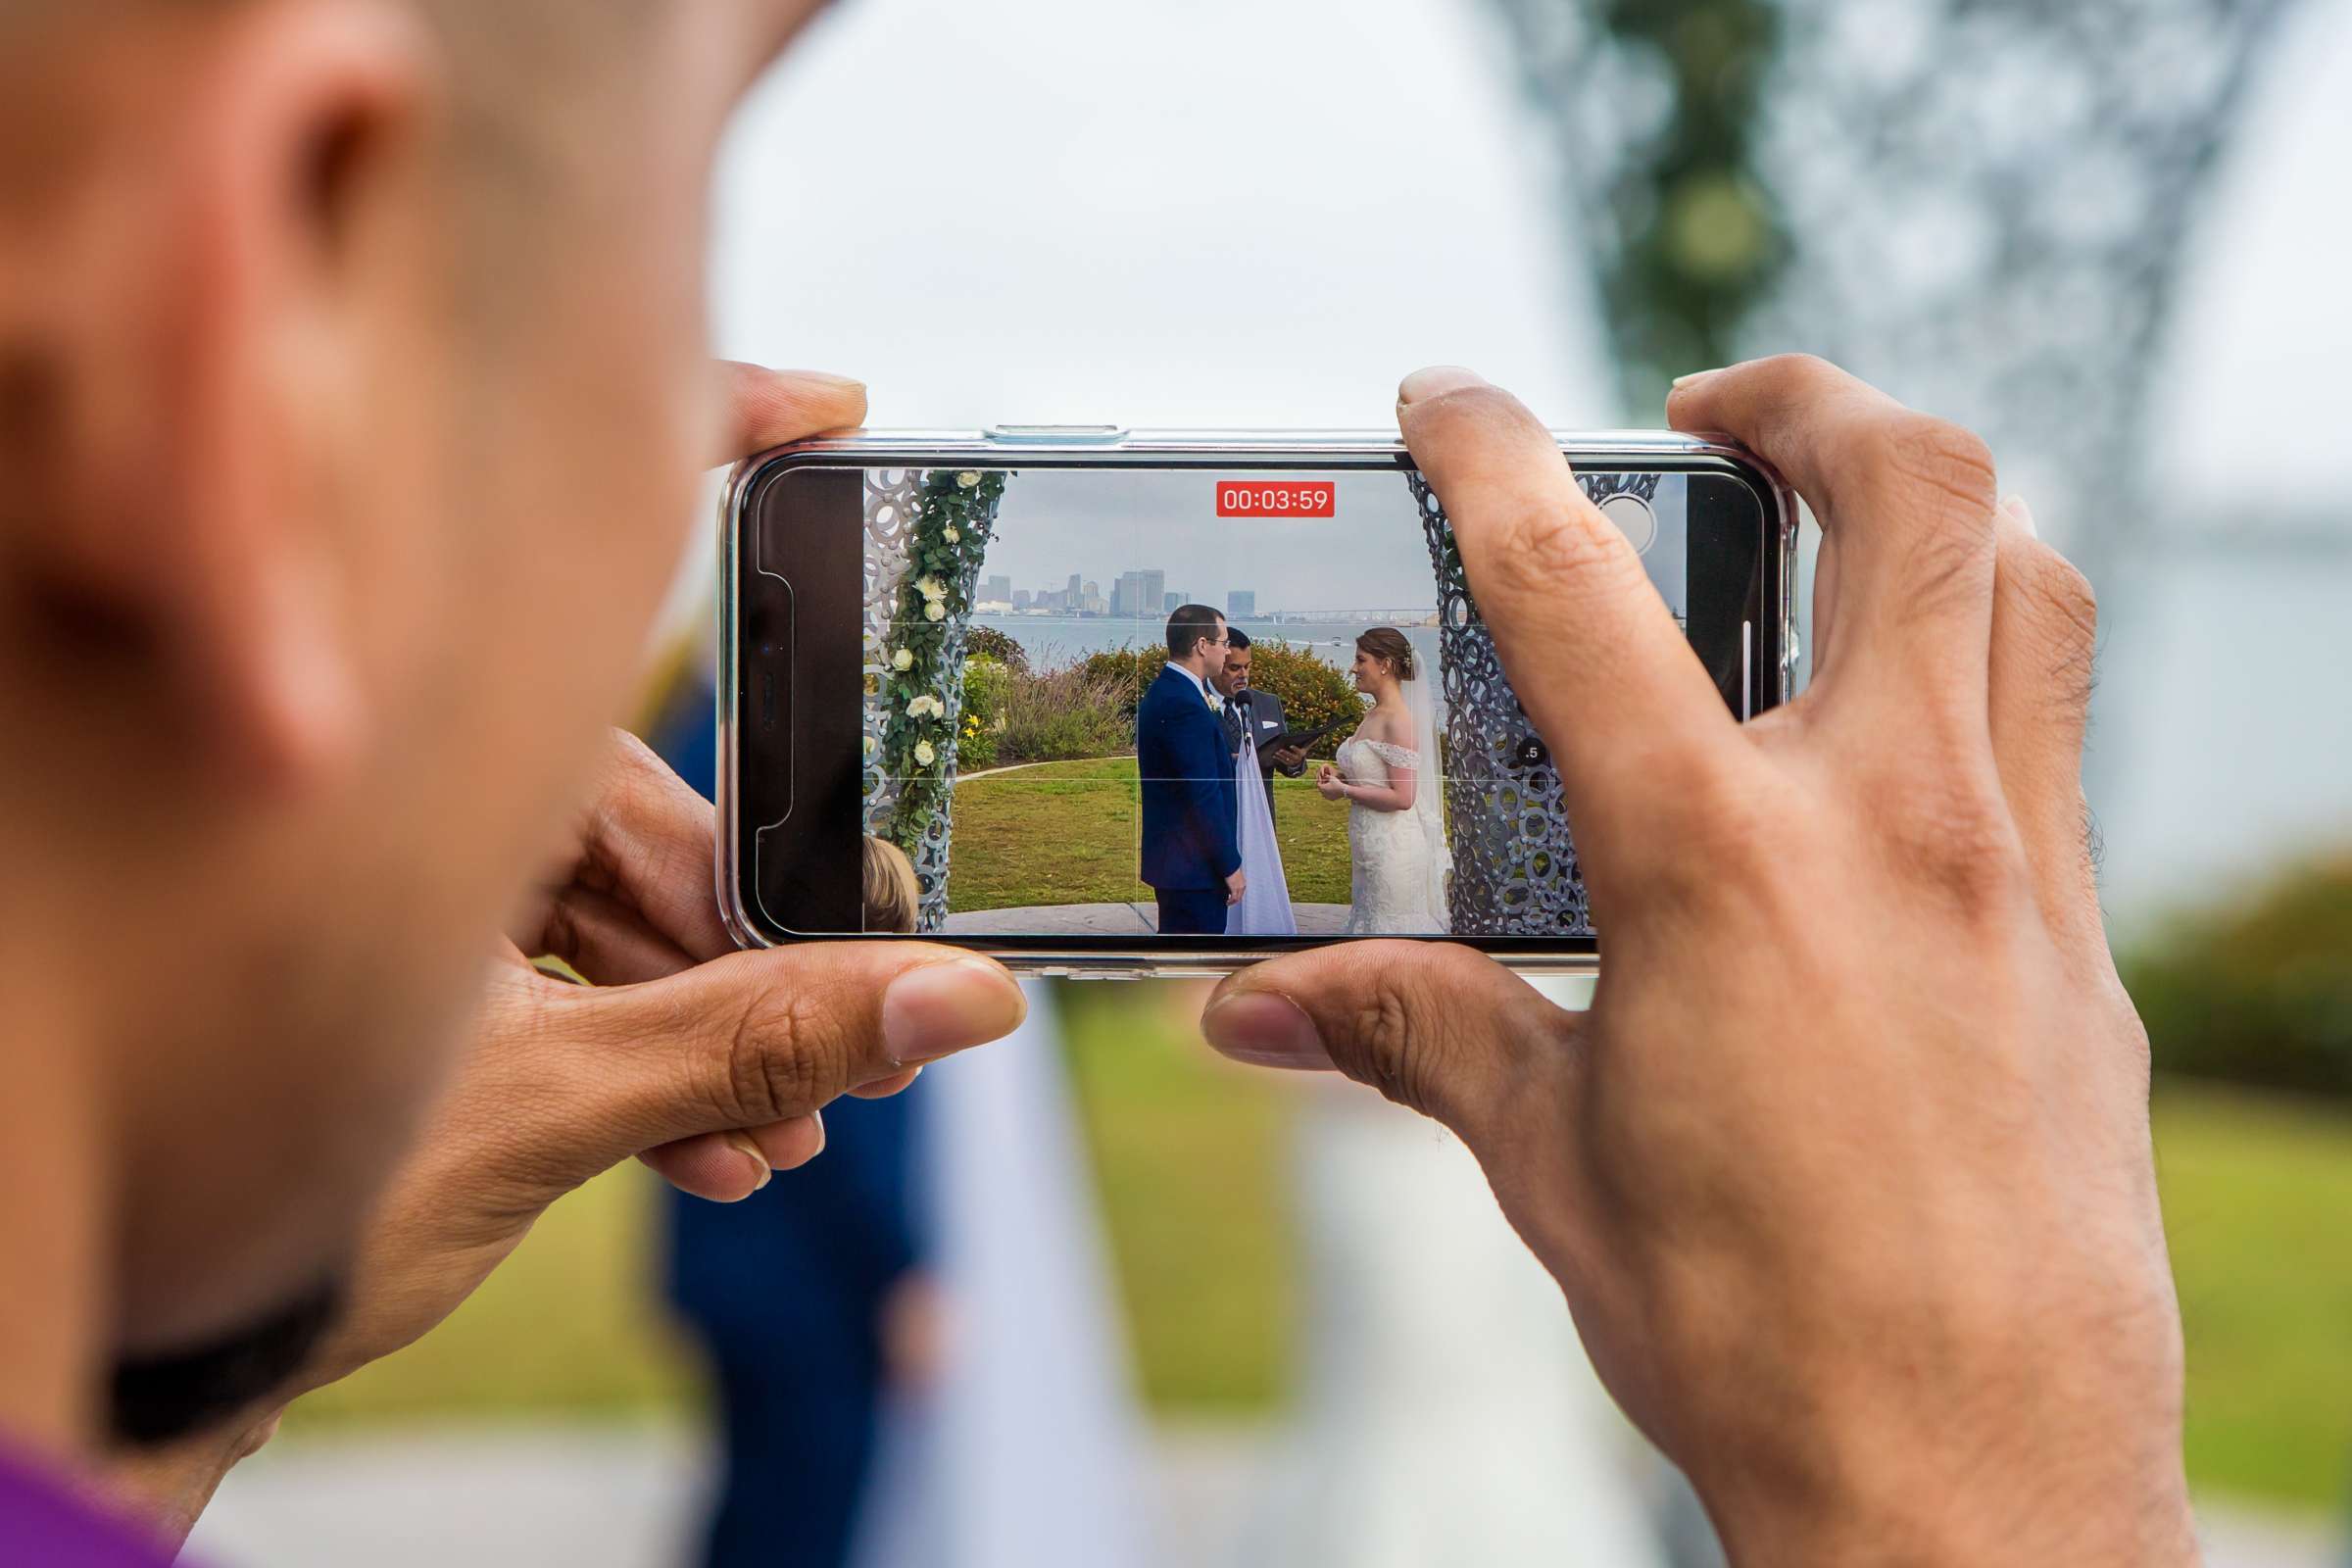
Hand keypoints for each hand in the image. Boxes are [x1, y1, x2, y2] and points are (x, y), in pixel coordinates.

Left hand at [301, 728, 1025, 1398]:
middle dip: (730, 997)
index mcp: (394, 803)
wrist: (156, 1353)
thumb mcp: (565, 1103)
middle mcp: (388, 842)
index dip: (745, 887)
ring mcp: (390, 925)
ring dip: (694, 1051)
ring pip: (596, 952)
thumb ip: (762, 1038)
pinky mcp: (408, 1004)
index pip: (627, 785)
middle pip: (626, 876)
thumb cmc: (294, 1194)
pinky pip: (550, 1005)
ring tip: (764, 1141)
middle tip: (821, 1081)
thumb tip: (954, 996)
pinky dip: (627, 1076)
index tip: (835, 969)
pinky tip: (700, 1154)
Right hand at [1203, 360, 2190, 1565]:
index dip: (1488, 456)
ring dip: (1929, 509)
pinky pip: (2058, 731)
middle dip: (1806, 399)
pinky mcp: (2082, 946)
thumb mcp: (1549, 1159)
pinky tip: (1891, 750)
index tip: (1445, 400)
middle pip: (1907, 491)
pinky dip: (1981, 667)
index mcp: (1718, 862)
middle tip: (1715, 415)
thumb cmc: (1752, 1334)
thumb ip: (1412, 1032)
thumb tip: (1260, 1007)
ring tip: (1829, 530)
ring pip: (2025, 583)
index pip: (1572, 587)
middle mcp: (1894, 825)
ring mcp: (2018, 873)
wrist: (1974, 1491)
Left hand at [1272, 744, 1308, 771]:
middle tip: (1280, 749)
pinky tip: (1274, 755)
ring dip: (1281, 756)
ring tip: (1276, 752)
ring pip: (1286, 759)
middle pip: (1291, 756)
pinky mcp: (1287, 763)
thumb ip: (1311, 742)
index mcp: (1301, 754)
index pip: (1298, 751)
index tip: (1291, 746)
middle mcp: (1297, 759)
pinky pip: (1282, 761)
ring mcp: (1292, 762)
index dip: (1295, 749)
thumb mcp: (1306, 747)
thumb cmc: (1302, 751)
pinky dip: (1278, 758)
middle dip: (1285, 753)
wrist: (1299, 761)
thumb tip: (1318, 738)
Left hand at [1314, 765, 1346, 800]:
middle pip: (1321, 789)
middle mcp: (1323, 793)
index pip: (1318, 784)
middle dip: (1322, 786)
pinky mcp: (1331, 799)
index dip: (1320, 781)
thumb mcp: (1331, 777)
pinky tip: (1331, 790)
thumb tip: (1324, 775)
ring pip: (1324, 793)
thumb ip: (1327, 776)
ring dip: (1325, 790)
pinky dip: (1329, 793)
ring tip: (1328, 786)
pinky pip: (1328, 796)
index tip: (1322, 779)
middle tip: (1325, 783)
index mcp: (1322, 788)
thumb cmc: (1337, 783)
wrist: (1343, 790)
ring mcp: (1327, 797)